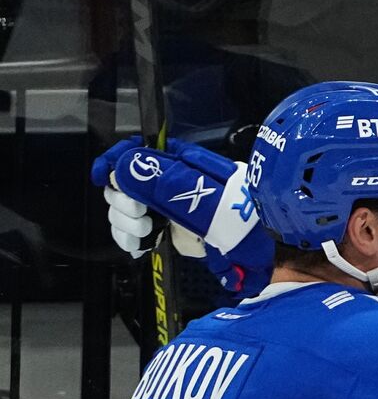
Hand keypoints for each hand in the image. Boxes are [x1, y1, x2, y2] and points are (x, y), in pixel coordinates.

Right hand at [90, 135, 274, 296]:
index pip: (136, 150)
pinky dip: (129, 238)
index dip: (115, 160)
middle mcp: (166, 180)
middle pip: (121, 182)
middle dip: (122, 199)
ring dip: (126, 222)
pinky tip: (143, 242)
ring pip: (120, 208)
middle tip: (142, 212)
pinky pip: (129, 229)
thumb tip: (126, 164)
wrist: (252, 248)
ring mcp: (163, 205)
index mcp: (179, 162)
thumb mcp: (204, 194)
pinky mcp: (162, 227)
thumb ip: (164, 179)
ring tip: (150, 230)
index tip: (104, 176)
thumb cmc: (237, 213)